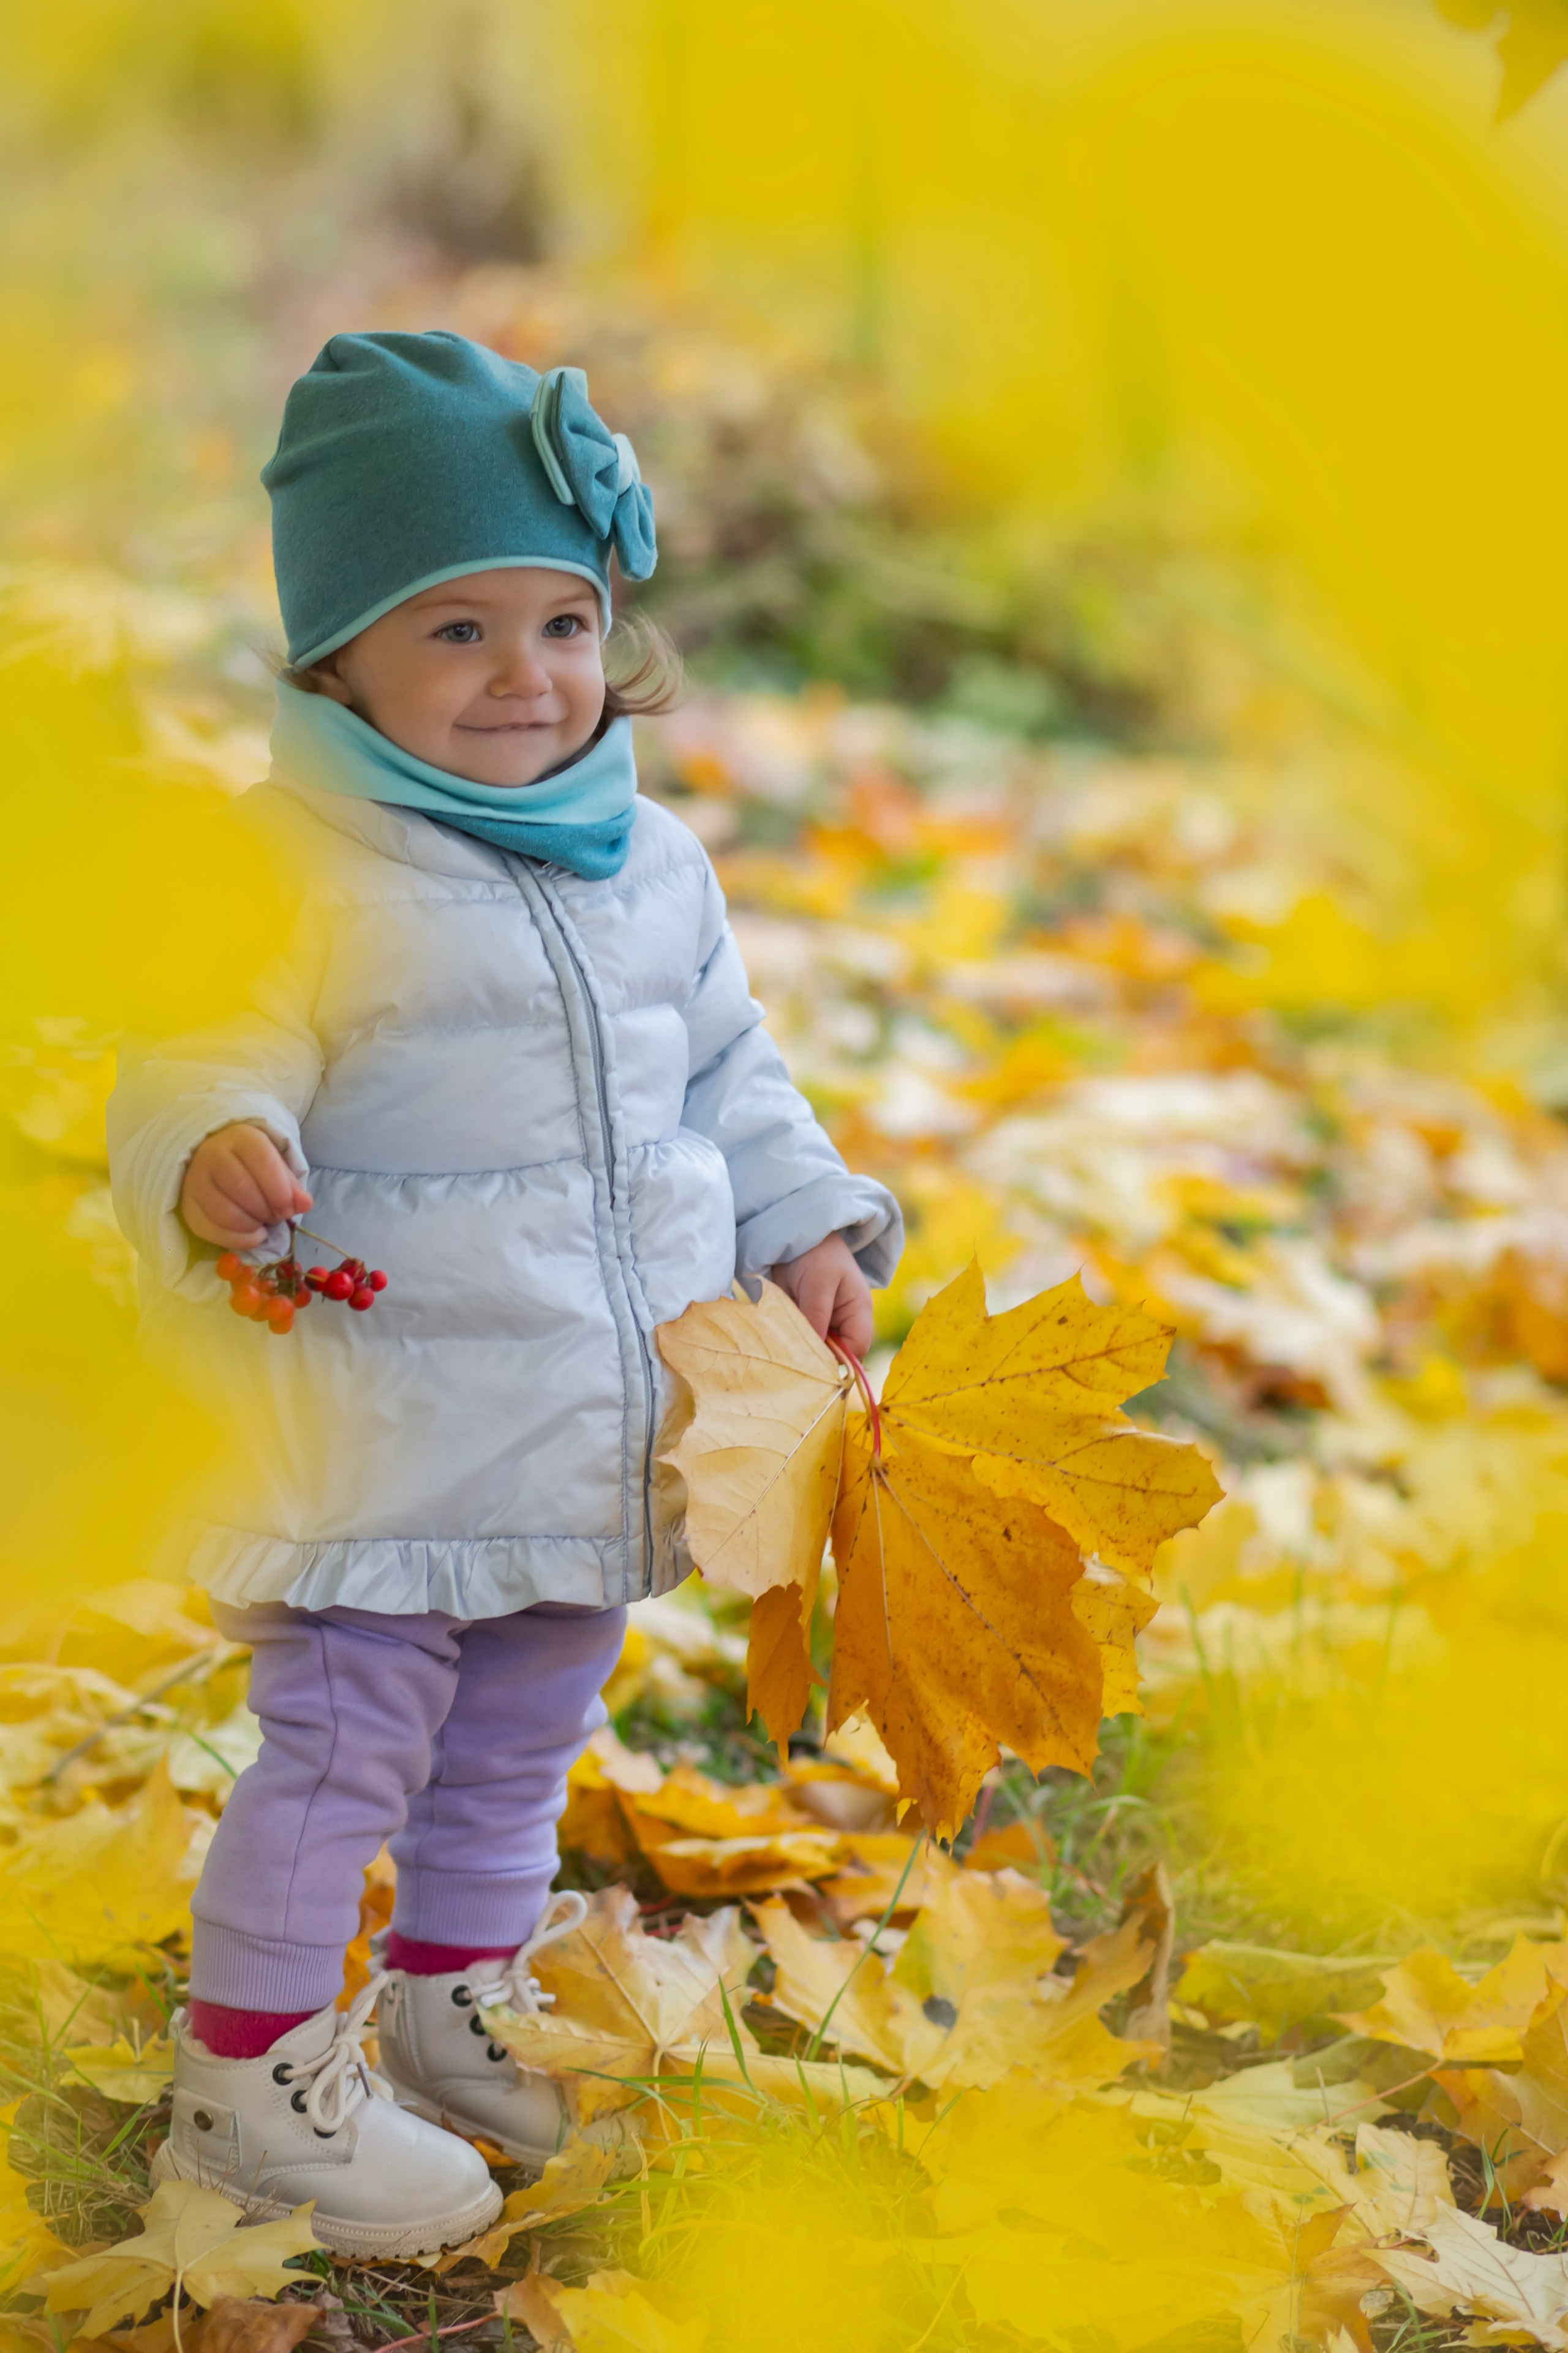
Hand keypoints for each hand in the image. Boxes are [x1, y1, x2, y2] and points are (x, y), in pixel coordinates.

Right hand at [179, 1122, 311, 1249]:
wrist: (218, 1162)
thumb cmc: (253, 1165)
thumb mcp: (277, 1166)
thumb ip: (291, 1185)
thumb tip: (305, 1204)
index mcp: (241, 1138)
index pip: (261, 1160)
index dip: (279, 1189)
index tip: (288, 1207)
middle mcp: (212, 1154)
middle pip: (241, 1188)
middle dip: (266, 1209)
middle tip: (276, 1216)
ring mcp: (195, 1180)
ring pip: (224, 1212)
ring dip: (251, 1226)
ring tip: (263, 1224)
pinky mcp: (187, 1205)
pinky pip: (210, 1230)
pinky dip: (237, 1239)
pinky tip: (251, 1235)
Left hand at [771, 1233, 873, 1358]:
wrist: (795, 1236)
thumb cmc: (816, 1252)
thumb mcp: (818, 1281)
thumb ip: (817, 1315)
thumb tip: (814, 1351)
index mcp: (857, 1311)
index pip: (857, 1347)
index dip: (840, 1359)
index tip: (814, 1360)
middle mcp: (843, 1321)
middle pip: (836, 1353)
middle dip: (817, 1356)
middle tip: (793, 1354)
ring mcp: (823, 1322)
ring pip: (815, 1348)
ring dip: (799, 1349)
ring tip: (782, 1344)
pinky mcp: (803, 1321)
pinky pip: (799, 1339)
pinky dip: (788, 1341)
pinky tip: (776, 1338)